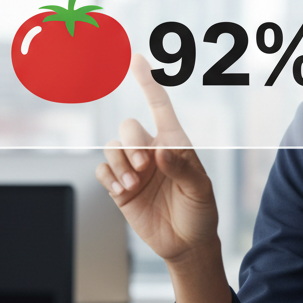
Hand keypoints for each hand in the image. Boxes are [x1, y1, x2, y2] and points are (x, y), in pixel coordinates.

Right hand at [96, 55, 217, 261]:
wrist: (186, 243)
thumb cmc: (199, 212)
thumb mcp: (200, 190)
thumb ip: (184, 168)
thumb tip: (161, 151)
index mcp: (175, 144)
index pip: (159, 107)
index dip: (148, 83)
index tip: (136, 59)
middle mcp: (151, 152)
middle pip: (128, 127)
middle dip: (132, 143)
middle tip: (145, 167)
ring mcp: (134, 169)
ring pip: (111, 147)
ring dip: (119, 163)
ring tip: (134, 184)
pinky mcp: (119, 188)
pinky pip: (101, 171)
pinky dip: (108, 177)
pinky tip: (123, 191)